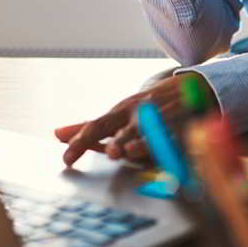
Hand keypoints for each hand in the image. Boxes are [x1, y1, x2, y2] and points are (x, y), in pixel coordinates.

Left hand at [54, 73, 215, 166]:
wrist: (190, 87)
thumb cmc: (147, 106)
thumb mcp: (118, 114)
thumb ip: (89, 128)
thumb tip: (57, 134)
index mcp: (121, 112)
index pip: (97, 126)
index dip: (82, 141)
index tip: (66, 159)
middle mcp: (140, 114)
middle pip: (125, 129)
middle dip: (118, 140)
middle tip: (110, 152)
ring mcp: (162, 119)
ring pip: (150, 132)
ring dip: (140, 142)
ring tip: (129, 151)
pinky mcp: (183, 127)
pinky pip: (176, 137)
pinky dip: (170, 144)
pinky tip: (165, 152)